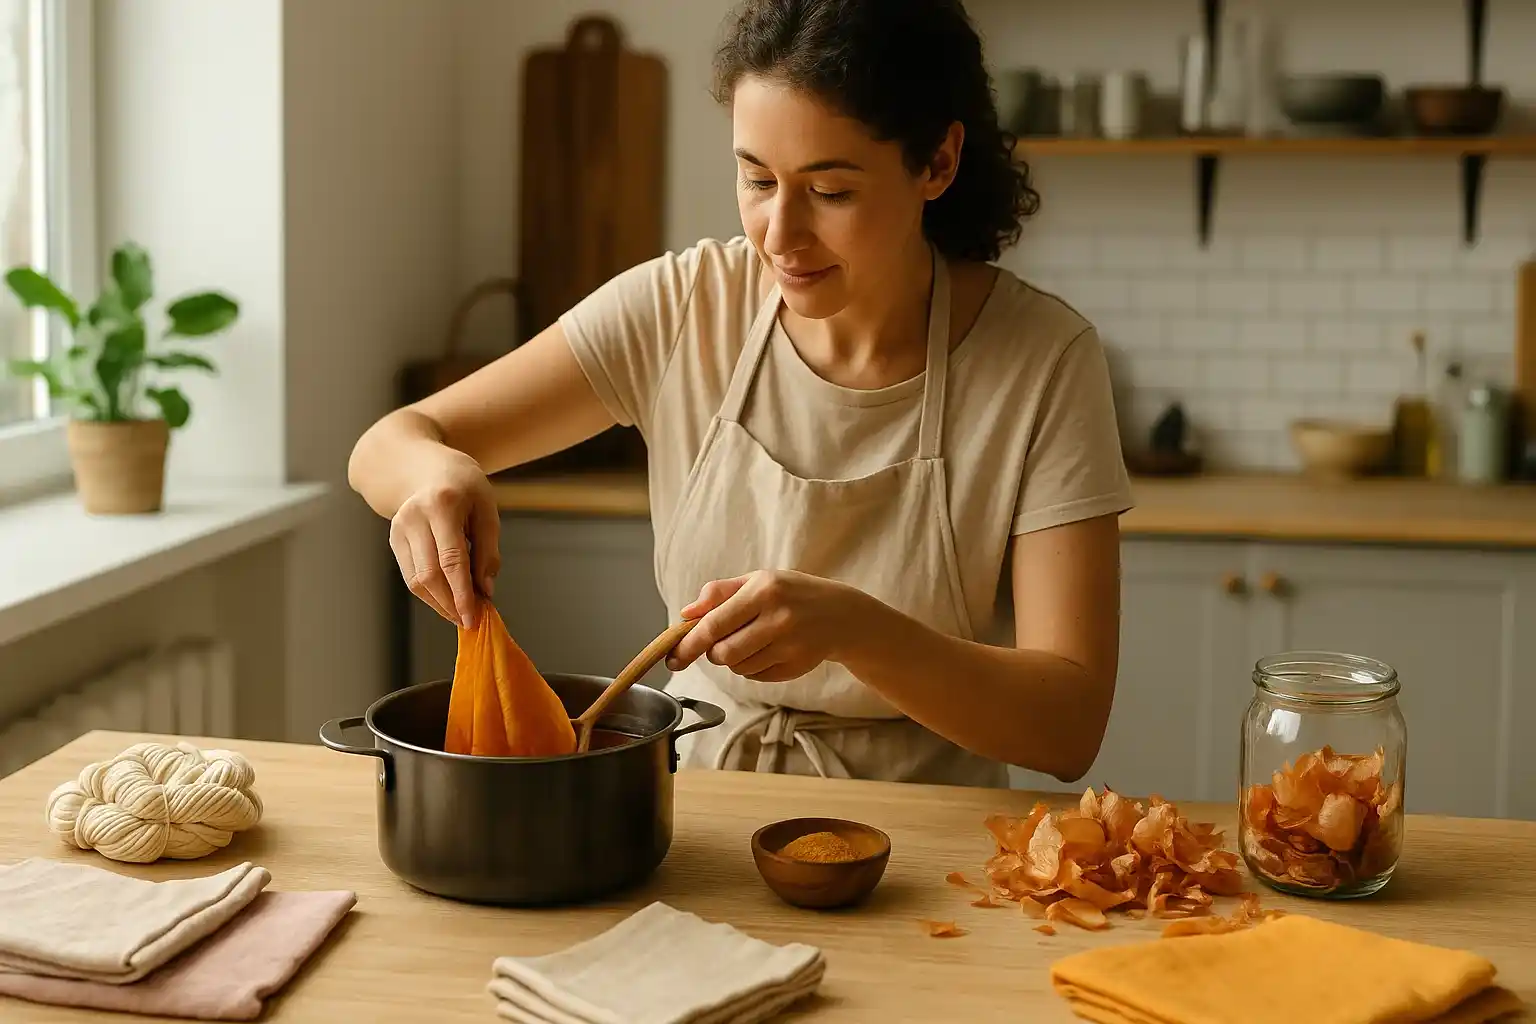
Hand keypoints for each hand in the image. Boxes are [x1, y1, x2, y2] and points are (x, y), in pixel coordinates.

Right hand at [388, 454, 500, 628]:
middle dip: (451, 604)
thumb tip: (486, 590)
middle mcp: (413, 517)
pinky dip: (430, 593)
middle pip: (430, 575)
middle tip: (471, 620)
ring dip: (440, 603)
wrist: (423, 465)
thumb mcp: (486, 509)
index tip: (474, 617)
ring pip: (416, 581)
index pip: (451, 560)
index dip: (462, 594)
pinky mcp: (393, 540)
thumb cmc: (463, 485)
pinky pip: (411, 576)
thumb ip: (488, 550)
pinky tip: (448, 599)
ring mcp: (398, 528)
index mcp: (441, 505)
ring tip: (462, 612)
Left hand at [666, 570, 874, 681]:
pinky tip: (770, 651)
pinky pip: (757, 677)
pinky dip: (753, 668)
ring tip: (753, 641)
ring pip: (739, 668)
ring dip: (735, 660)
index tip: (673, 658)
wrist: (842, 615)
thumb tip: (686, 613)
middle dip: (714, 654)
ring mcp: (790, 644)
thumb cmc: (792, 594)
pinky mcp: (798, 666)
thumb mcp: (758, 581)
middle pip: (724, 653)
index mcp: (763, 590)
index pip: (714, 624)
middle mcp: (778, 617)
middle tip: (722, 644)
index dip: (688, 644)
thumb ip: (720, 593)